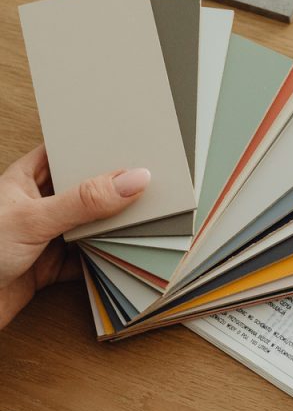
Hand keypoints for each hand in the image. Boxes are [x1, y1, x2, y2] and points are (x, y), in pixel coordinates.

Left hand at [0, 145, 149, 329]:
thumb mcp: (35, 219)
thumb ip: (85, 200)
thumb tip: (133, 179)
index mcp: (24, 180)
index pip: (64, 152)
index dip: (93, 146)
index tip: (129, 143)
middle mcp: (37, 206)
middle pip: (85, 191)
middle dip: (114, 190)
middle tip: (150, 183)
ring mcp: (46, 237)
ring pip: (90, 227)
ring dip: (113, 229)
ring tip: (147, 219)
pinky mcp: (51, 268)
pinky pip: (89, 260)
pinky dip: (107, 261)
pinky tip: (126, 257)